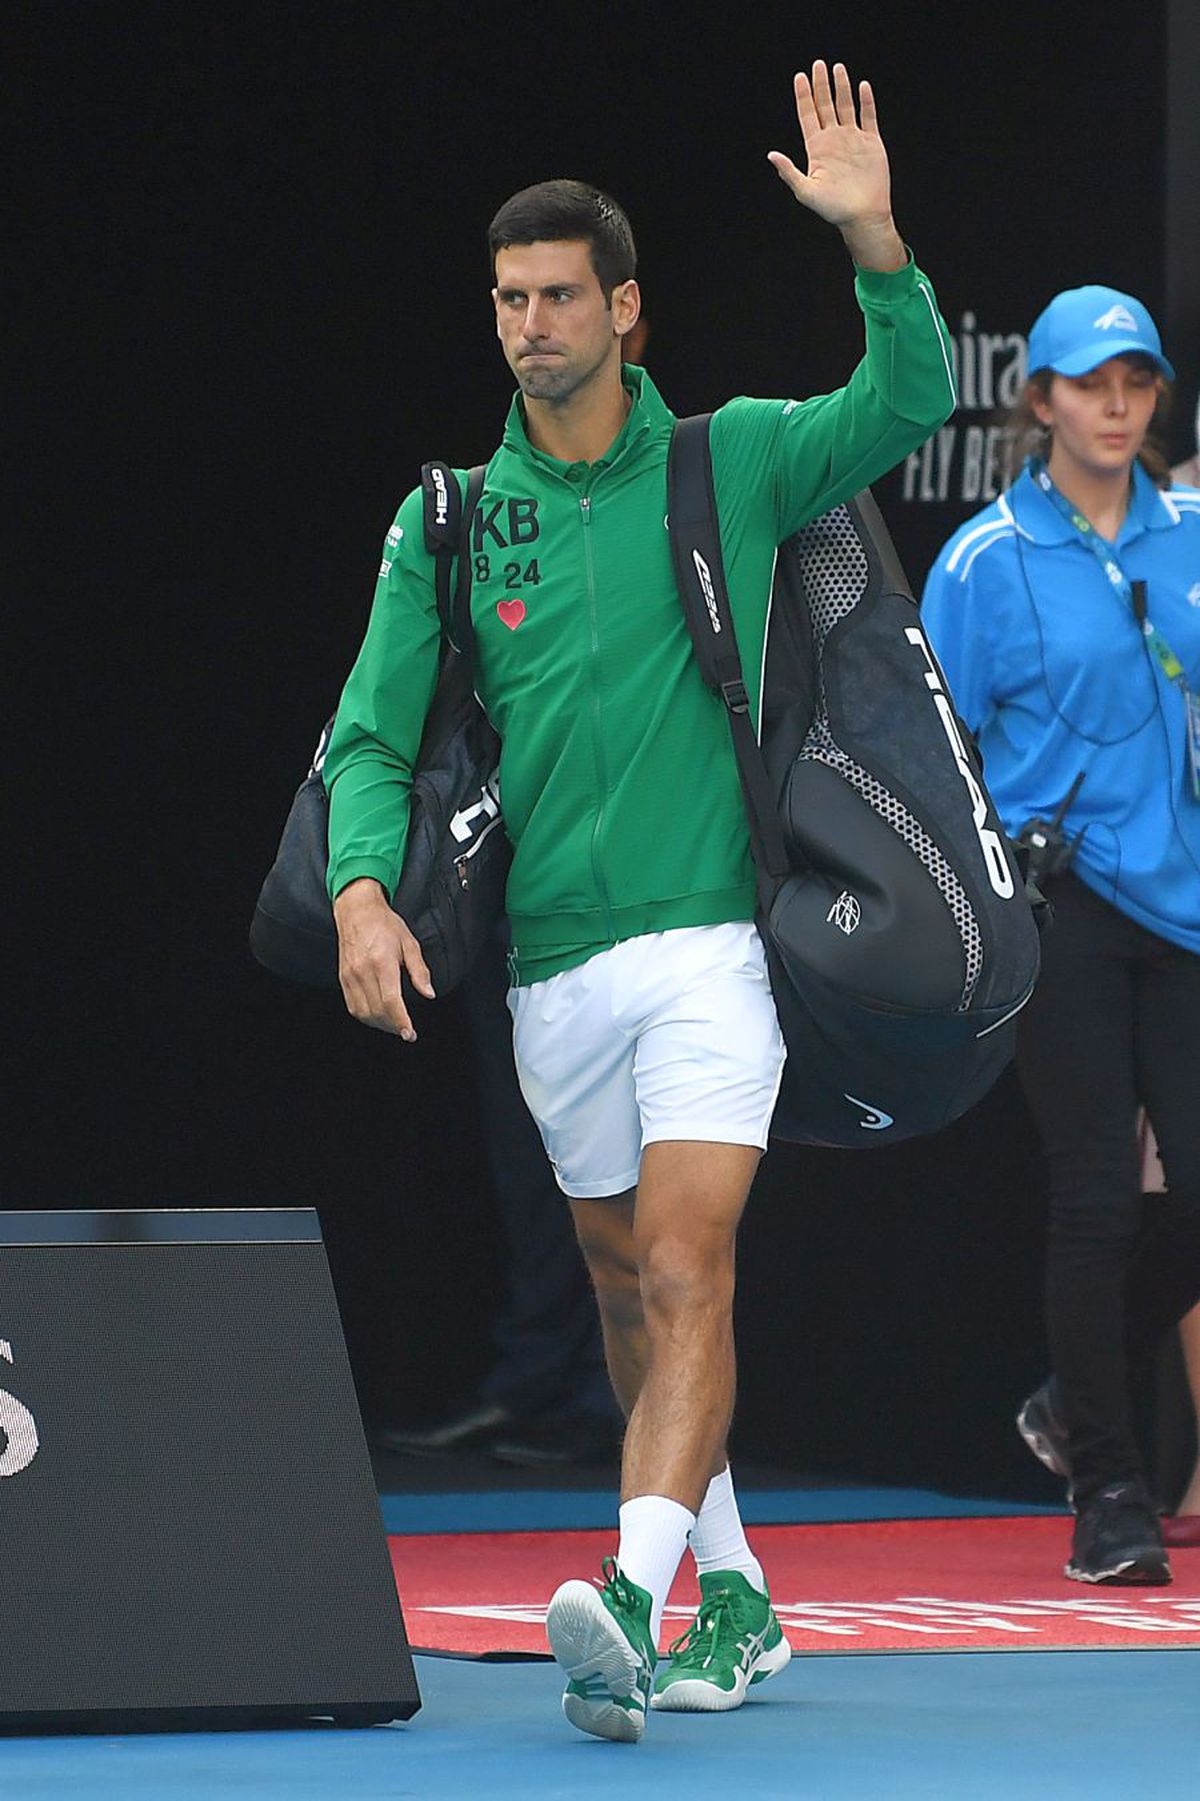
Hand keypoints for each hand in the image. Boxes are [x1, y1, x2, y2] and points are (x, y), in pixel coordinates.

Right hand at [332, 878, 433, 1039]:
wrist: (357, 911)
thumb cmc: (385, 924)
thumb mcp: (410, 943)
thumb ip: (420, 971)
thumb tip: (429, 993)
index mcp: (382, 962)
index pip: (391, 1001)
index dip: (401, 1022)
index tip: (409, 1033)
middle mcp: (363, 971)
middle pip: (377, 1011)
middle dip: (393, 1026)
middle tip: (406, 1030)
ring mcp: (350, 976)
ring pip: (363, 1013)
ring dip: (380, 1024)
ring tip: (394, 1025)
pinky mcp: (343, 978)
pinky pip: (353, 1006)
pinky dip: (366, 1016)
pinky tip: (377, 1016)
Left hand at [767, 62, 903, 268]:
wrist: (862, 216)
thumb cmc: (833, 208)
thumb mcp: (805, 191)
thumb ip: (789, 171)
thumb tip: (770, 155)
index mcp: (816, 148)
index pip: (807, 115)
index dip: (803, 95)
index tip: (799, 76)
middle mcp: (833, 140)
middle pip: (825, 105)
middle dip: (821, 85)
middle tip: (817, 64)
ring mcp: (853, 139)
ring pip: (846, 106)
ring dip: (842, 87)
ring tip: (837, 68)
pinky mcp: (871, 143)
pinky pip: (868, 116)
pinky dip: (866, 101)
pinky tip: (862, 86)